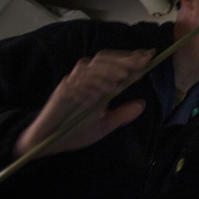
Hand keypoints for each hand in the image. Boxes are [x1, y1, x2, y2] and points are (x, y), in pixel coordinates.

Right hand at [14, 49, 153, 157]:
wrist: (49, 143)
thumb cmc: (75, 131)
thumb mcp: (104, 125)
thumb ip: (121, 115)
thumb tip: (142, 105)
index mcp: (96, 83)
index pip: (115, 64)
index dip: (132, 58)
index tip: (150, 55)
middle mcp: (84, 79)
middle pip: (104, 60)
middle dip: (124, 59)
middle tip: (141, 61)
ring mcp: (73, 83)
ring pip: (92, 67)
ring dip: (110, 69)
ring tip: (125, 74)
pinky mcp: (62, 92)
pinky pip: (78, 82)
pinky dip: (93, 83)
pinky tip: (106, 89)